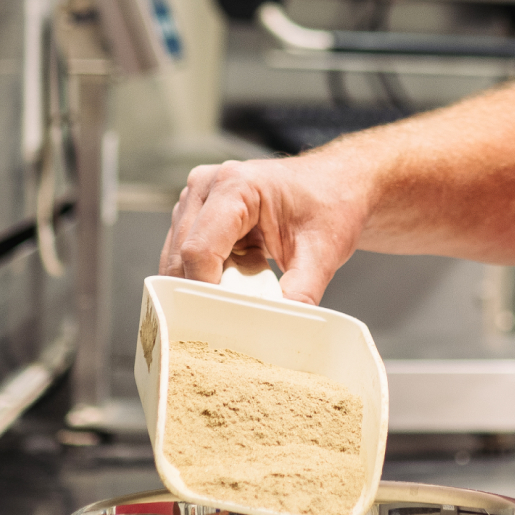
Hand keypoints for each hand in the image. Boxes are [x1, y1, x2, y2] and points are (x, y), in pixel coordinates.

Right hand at [159, 155, 371, 305]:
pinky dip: (208, 279)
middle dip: (201, 294)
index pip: (199, 250)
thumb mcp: (322, 253)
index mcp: (235, 185)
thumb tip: (280, 329)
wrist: (336, 187)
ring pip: (178, 261)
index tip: (226, 321)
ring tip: (241, 296)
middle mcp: (206, 187)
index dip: (207, 291)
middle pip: (181, 258)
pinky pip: (186, 259)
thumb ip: (301, 292)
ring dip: (203, 286)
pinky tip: (238, 281)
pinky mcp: (195, 216)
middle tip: (230, 323)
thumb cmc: (330, 206)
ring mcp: (196, 201)